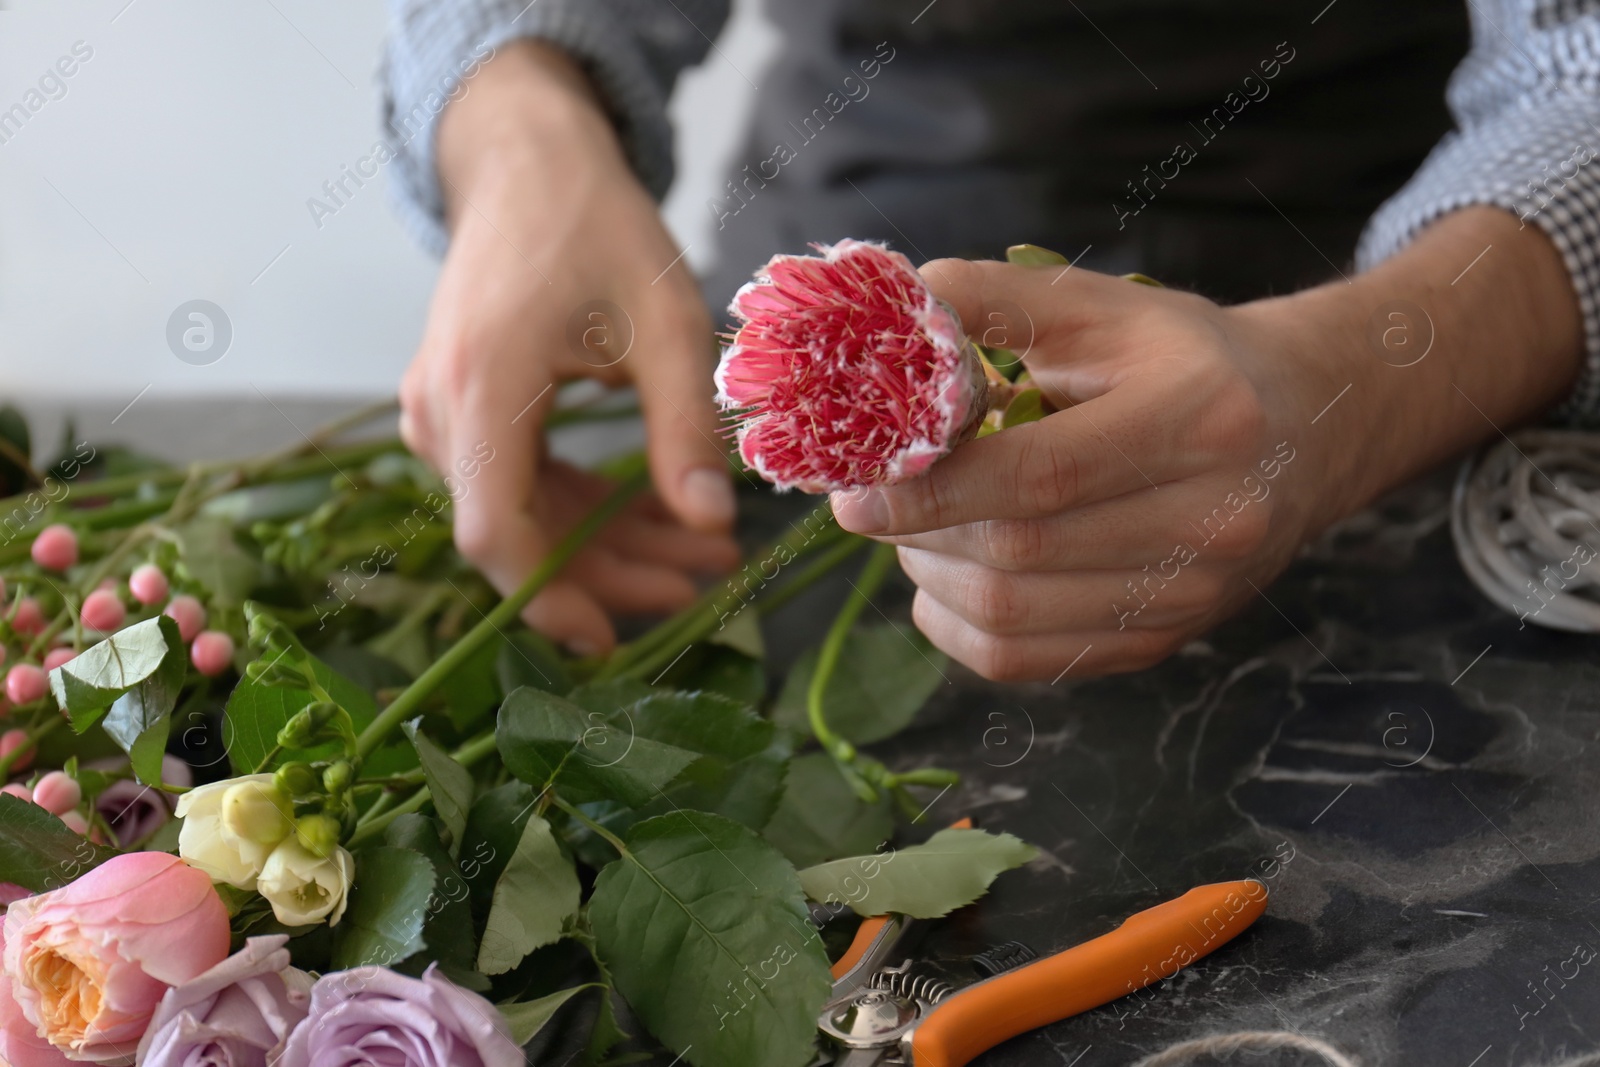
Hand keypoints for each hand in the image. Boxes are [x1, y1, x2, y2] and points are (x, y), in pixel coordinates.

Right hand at [400, 42, 737, 653]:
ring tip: (707, 551)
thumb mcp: (665, 322)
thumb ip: (684, 427)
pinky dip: (587, 507)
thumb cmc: (597, 225)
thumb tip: (715, 523)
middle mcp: (441, 409)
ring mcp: (444, 411)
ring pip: (523, 515)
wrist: (529, 161)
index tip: (612, 641)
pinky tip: (663, 515)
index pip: (494, 531)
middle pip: (517, 533)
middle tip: (709, 578)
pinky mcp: (464, 408)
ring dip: (610, 541)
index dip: (551, 599)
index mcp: (481, 386)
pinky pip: (520, 482)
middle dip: (612, 571)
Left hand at [832, 209, 1582, 680]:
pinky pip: (1028, 663)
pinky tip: (946, 580)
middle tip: (874, 498)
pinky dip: (958, 628)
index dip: (934, 489)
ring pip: (1013, 618)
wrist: (1301, 430)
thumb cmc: (1184, 358)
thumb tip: (894, 309)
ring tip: (918, 528)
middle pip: (1020, 554)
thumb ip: (998, 301)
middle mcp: (1211, 519)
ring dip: (932, 577)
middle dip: (920, 531)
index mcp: (1199, 417)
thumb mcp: (1104, 307)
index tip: (852, 488)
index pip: (1043, 475)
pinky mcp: (1165, 642)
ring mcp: (1193, 595)